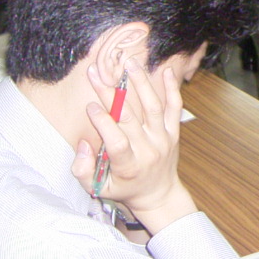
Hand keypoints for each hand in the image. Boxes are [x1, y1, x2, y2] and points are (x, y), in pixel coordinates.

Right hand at [70, 58, 196, 234]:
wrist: (158, 194)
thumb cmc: (125, 189)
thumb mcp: (99, 188)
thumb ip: (83, 170)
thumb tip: (83, 143)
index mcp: (129, 166)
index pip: (117, 141)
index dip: (103, 123)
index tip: (89, 106)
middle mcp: (148, 151)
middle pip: (129, 118)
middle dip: (110, 94)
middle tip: (95, 74)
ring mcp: (163, 139)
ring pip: (153, 107)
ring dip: (140, 83)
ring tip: (129, 63)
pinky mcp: (173, 132)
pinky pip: (175, 108)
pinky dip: (172, 89)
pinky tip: (166, 71)